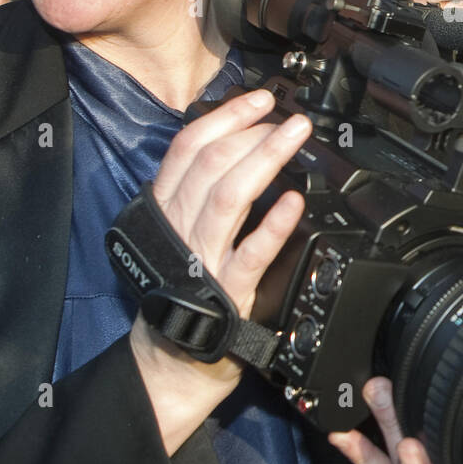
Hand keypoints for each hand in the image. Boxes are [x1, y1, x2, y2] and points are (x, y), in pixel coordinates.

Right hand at [129, 88, 310, 454]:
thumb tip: (240, 146)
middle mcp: (180, 227)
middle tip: (290, 116)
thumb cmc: (181, 293)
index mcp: (166, 208)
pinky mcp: (227, 292)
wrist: (169, 365)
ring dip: (265, 159)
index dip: (226, 116)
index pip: (189, 147)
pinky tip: (296, 202)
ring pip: (228, 195)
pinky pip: (250, 253)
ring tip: (297, 137)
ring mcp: (203, 258)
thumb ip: (200, 193)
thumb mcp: (178, 232)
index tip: (260, 98)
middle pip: (211, 162)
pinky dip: (273, 225)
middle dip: (253, 130)